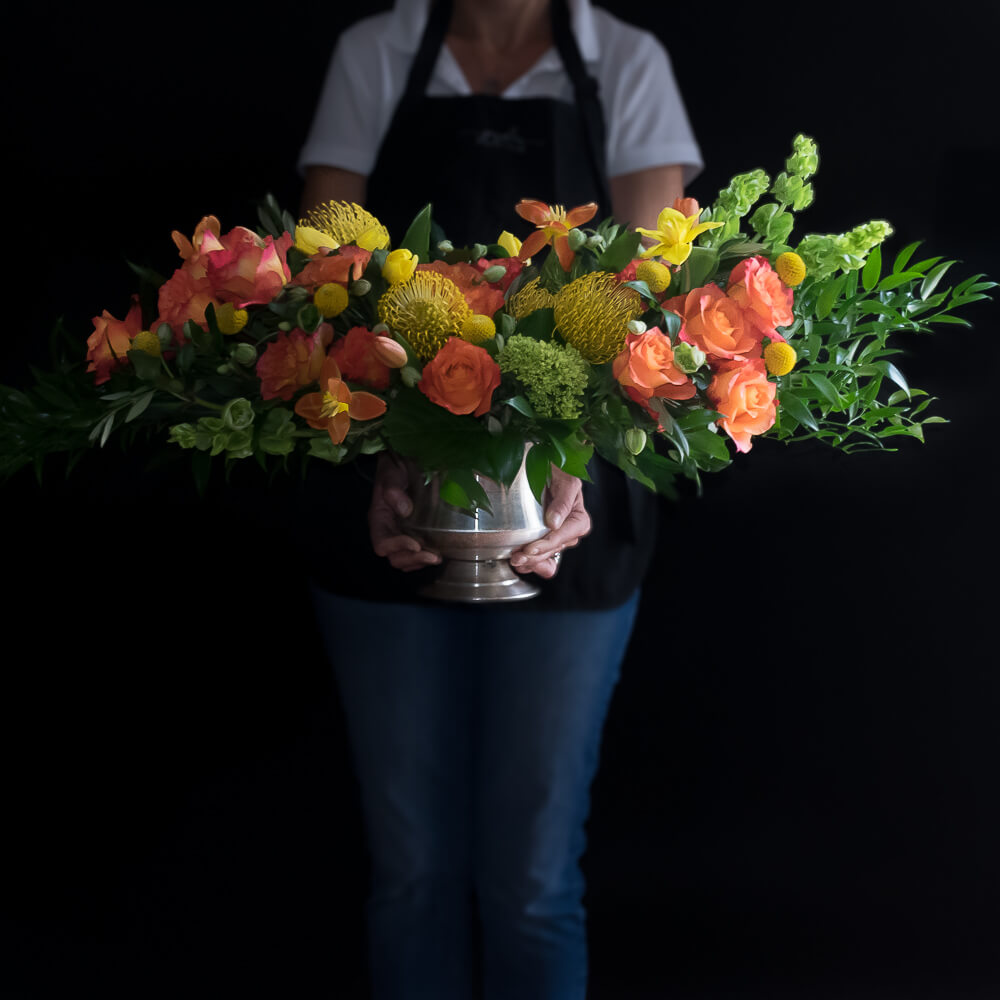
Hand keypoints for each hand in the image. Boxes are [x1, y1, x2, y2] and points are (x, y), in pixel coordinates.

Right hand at [368, 454, 441, 571]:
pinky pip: (415, 555)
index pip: (382, 543)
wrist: (401, 466)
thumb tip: (406, 510)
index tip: (416, 544)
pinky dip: (424, 558)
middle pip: (395, 557)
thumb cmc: (393, 470)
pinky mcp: (412, 534)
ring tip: (437, 557)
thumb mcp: (390, 474)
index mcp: (379, 520)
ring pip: (405, 560)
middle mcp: (388, 532)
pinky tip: (437, 552)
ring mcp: (400, 535)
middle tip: (434, 556)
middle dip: (414, 559)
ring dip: (421, 562)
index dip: (398, 547)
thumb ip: (393, 490)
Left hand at [510, 466, 590, 578]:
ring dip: (531, 563)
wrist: (541, 462)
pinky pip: (541, 558)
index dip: (547, 545)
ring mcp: (555, 536)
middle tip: (517, 558)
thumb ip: (563, 501)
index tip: (530, 549)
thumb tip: (554, 524)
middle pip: (553, 550)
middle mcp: (568, 530)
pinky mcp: (543, 538)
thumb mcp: (565, 480)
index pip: (564, 537)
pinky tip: (521, 564)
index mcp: (578, 519)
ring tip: (516, 561)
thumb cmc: (556, 469)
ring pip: (546, 557)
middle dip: (535, 557)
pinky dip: (531, 564)